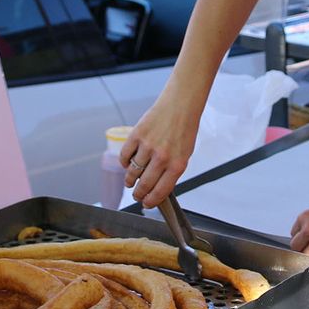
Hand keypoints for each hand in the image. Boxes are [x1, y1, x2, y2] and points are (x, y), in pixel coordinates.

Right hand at [120, 90, 200, 208]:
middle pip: (144, 185)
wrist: (180, 104)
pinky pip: (124, 156)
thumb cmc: (184, 128)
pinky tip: (127, 163)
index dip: (151, 201)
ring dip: (129, 180)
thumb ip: (172, 170)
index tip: (146, 204)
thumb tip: (158, 187)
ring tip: (130, 181)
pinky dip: (123, 162)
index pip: (160, 191)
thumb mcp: (185, 153)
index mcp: (177, 164)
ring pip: (132, 172)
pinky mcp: (137, 135)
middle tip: (136, 195)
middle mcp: (162, 157)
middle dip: (138, 194)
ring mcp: (148, 146)